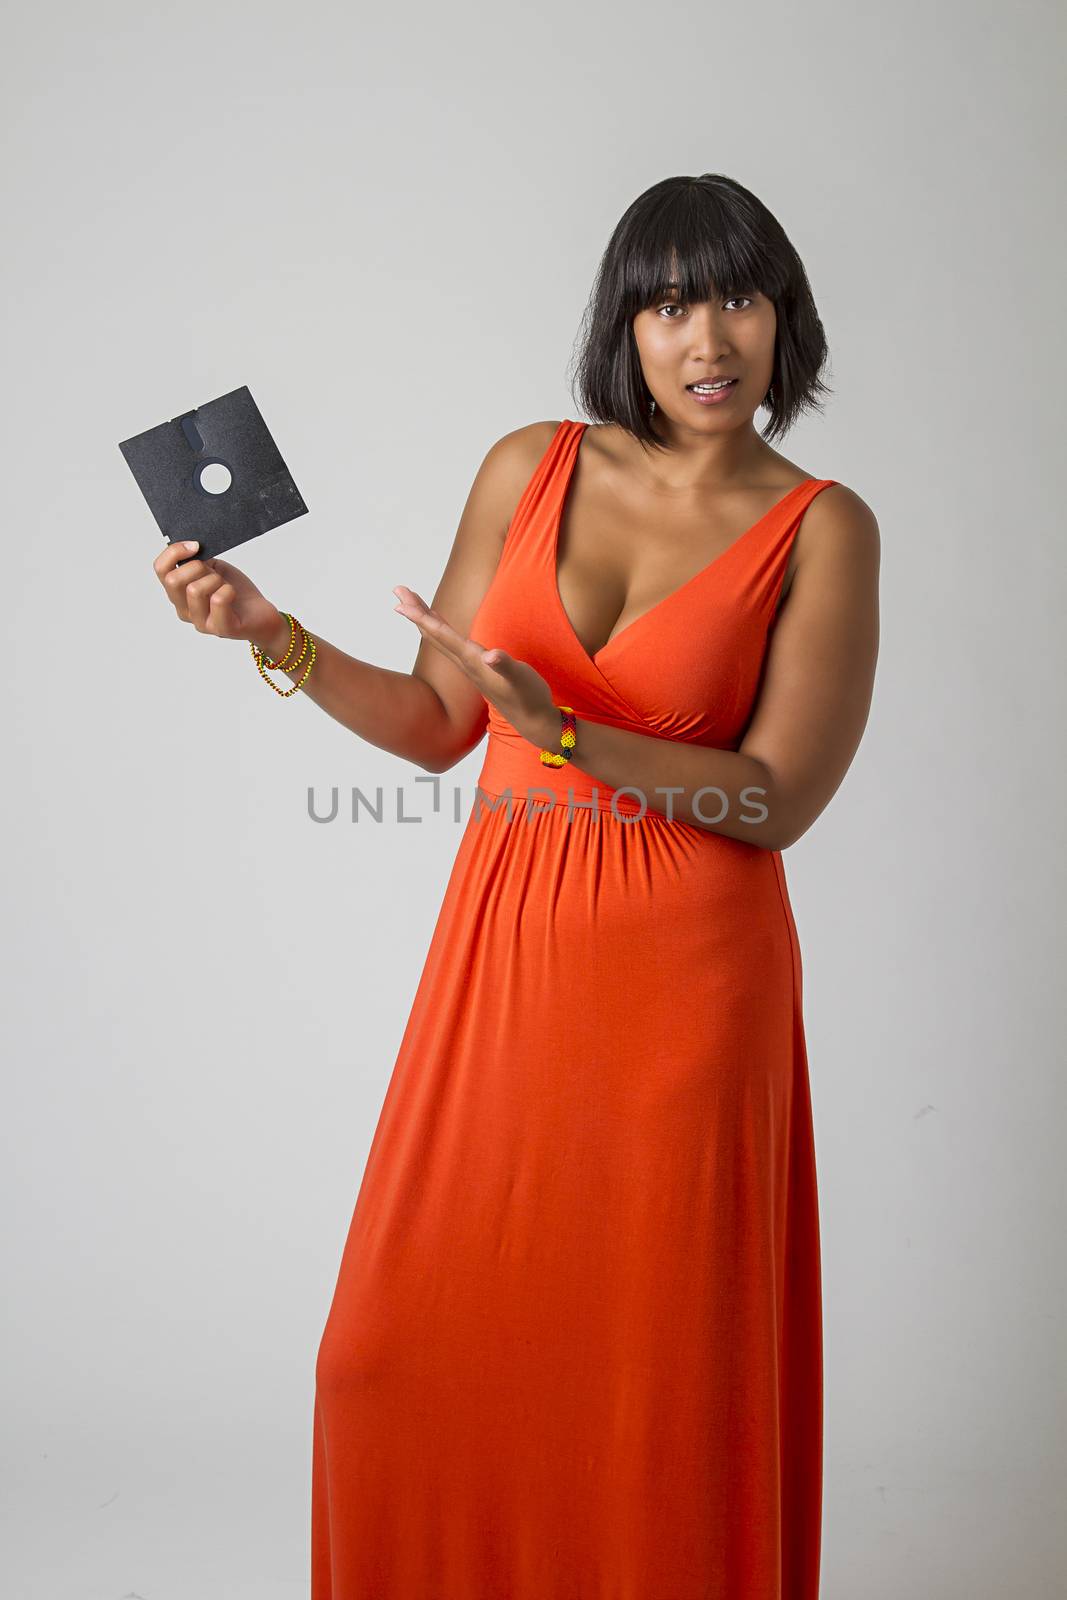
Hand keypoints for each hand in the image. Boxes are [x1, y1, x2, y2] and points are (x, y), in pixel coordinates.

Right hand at [153, 540, 281, 645]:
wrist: (262, 614)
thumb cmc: (236, 591)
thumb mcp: (213, 569)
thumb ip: (197, 561)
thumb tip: (189, 548)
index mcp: (179, 594)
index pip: (160, 569)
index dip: (174, 552)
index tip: (195, 545)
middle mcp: (184, 610)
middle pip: (173, 580)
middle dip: (196, 567)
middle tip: (214, 572)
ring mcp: (200, 622)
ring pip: (194, 590)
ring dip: (214, 580)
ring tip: (225, 585)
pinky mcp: (220, 628)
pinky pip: (218, 600)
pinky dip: (228, 590)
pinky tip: (233, 594)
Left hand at [392, 584, 560, 750]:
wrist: (530, 720)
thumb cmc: (527, 697)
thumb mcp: (520, 679)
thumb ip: (505, 666)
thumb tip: (490, 656)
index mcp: (473, 660)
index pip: (442, 636)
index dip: (422, 618)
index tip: (402, 604)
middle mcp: (465, 662)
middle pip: (433, 633)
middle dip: (415, 611)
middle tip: (397, 589)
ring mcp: (468, 665)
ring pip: (438, 637)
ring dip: (423, 618)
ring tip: (408, 601)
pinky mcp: (475, 666)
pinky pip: (449, 642)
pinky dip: (439, 628)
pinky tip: (436, 622)